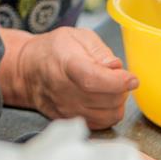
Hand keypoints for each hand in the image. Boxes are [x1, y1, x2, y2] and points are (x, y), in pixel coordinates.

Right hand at [11, 26, 136, 130]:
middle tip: (116, 75)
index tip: (132, 78)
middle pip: (106, 99)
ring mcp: (67, 109)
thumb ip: (99, 50)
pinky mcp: (70, 121)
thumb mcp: (76, 36)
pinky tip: (102, 99)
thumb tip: (116, 67)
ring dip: (117, 102)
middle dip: (121, 88)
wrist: (28, 71)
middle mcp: (65, 91)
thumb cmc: (54, 50)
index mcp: (67, 64)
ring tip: (109, 87)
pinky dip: (109, 113)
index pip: (94, 79)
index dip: (117, 81)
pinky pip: (101, 124)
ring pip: (109, 115)